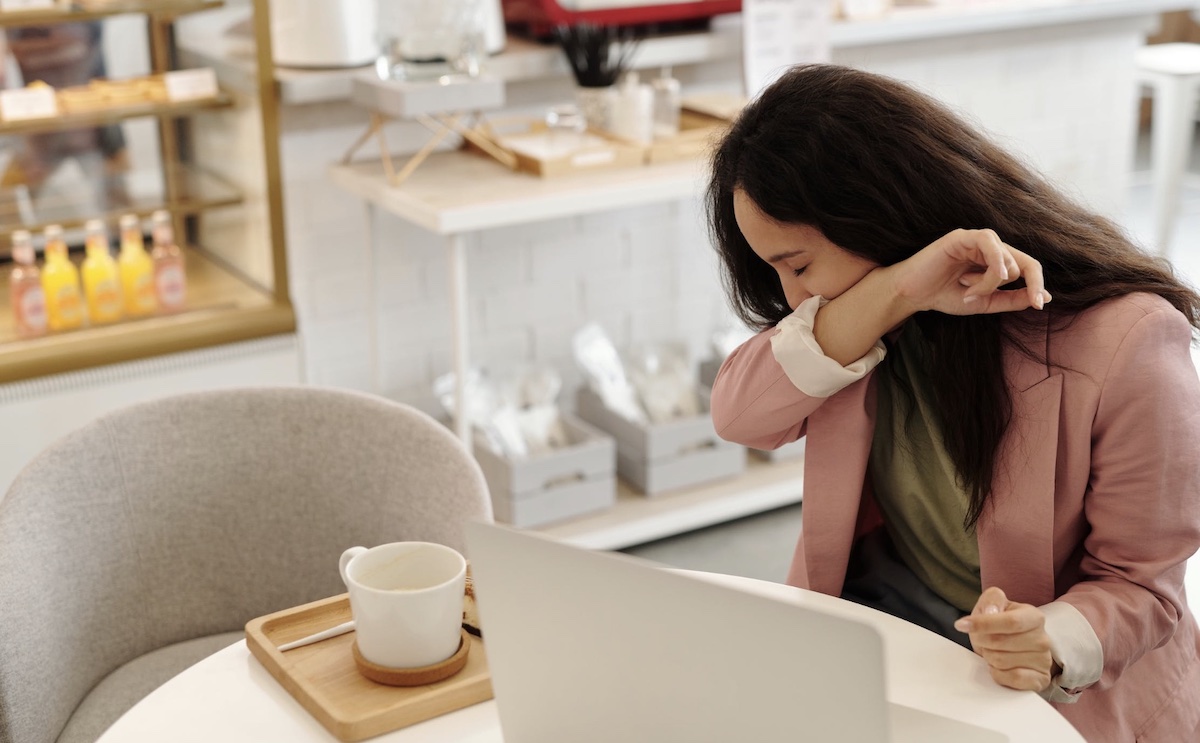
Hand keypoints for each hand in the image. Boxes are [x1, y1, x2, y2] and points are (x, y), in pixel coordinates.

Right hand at [886, 229, 1050, 316]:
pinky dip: (990, 265)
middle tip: (987, 297)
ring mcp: (976, 239)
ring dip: (989, 282)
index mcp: (996, 260)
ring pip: (1005, 259)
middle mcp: (990, 247)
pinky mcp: (962, 236)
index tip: (1038, 306)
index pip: (1028, 267)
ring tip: (965, 287)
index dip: (1037, 285)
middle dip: (1009, 286)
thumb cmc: (944, 295)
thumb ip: (1012, 299)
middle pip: (1021, 263)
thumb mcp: (985, 303)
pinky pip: (990, 245)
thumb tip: (1045, 297)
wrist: (913, 295)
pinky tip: (972, 279)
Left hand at [954, 587, 1054, 692]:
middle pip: (1000, 642)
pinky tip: (998, 667)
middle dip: (982, 641)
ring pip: (1002, 661)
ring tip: (993, 652)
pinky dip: (998, 673)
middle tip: (982, 640)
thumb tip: (991, 612)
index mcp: (1034, 617)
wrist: (1011, 647)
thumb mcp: (992, 604)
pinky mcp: (1040, 679)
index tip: (961, 625)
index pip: (1010, 622)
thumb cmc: (999, 625)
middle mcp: (1043, 639)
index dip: (983, 624)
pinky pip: (1013, 678)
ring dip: (989, 657)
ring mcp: (1044, 661)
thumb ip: (992, 600)